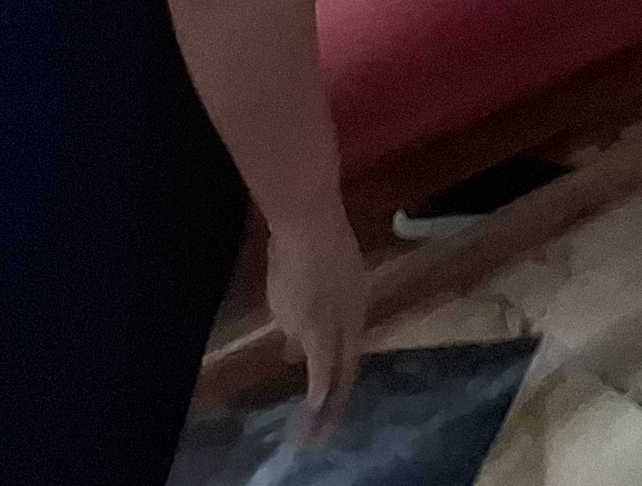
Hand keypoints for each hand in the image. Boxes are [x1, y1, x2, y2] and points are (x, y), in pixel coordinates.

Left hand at [263, 206, 367, 439]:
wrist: (310, 215)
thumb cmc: (292, 263)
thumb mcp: (284, 306)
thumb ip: (295, 333)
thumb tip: (300, 350)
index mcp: (333, 330)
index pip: (329, 377)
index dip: (322, 404)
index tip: (313, 426)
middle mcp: (353, 319)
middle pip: (347, 367)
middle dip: (335, 399)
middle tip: (325, 423)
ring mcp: (358, 296)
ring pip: (353, 343)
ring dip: (340, 370)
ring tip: (327, 388)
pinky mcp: (355, 277)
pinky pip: (350, 320)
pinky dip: (339, 340)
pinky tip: (327, 338)